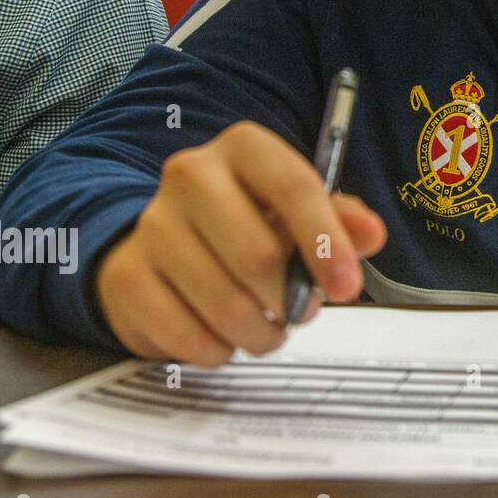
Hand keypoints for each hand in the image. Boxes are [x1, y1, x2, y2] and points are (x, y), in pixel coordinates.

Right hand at [97, 120, 386, 364]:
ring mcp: (151, 224)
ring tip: (268, 328)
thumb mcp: (299, 212)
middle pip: (257, 254)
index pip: (293, 187)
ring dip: (259, 332)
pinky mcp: (125, 275)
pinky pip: (185, 333)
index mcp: (243, 148)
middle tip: (301, 312)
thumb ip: (341, 221)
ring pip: (224, 302)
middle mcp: (190, 174)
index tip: (348, 287)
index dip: (326, 243)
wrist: (163, 240)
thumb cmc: (248, 223)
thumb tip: (371, 234)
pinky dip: (217, 349)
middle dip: (290, 299)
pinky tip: (224, 338)